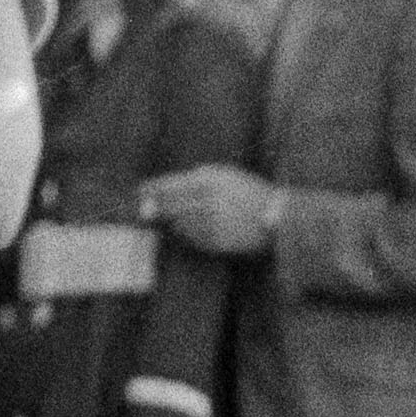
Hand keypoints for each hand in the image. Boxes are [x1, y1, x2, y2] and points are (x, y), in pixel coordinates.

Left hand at [138, 164, 280, 255]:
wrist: (277, 216)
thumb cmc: (248, 192)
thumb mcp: (225, 175)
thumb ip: (196, 179)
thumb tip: (164, 188)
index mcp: (209, 180)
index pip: (170, 186)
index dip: (151, 190)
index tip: (138, 192)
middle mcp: (207, 200)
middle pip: (169, 207)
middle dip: (155, 208)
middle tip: (145, 210)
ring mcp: (211, 223)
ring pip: (179, 224)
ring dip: (173, 221)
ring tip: (176, 218)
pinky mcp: (216, 241)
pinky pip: (193, 238)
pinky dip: (188, 234)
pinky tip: (193, 228)